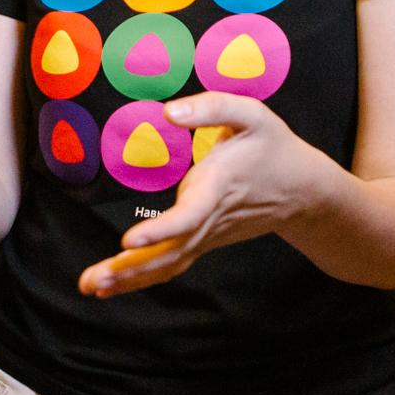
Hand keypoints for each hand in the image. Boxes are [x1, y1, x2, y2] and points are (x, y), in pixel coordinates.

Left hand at [78, 92, 322, 298]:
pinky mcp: (204, 240)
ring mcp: (207, 235)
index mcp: (218, 187)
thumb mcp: (252, 114)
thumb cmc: (273, 146)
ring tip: (92, 286)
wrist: (302, 190)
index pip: (188, 216)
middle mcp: (210, 218)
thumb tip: (169, 112)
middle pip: (169, 251)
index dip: (160, 230)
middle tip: (92, 281)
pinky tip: (113, 284)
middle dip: (130, 268)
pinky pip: (172, 264)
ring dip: (129, 278)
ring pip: (168, 264)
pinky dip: (143, 276)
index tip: (129, 240)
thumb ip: (213, 107)